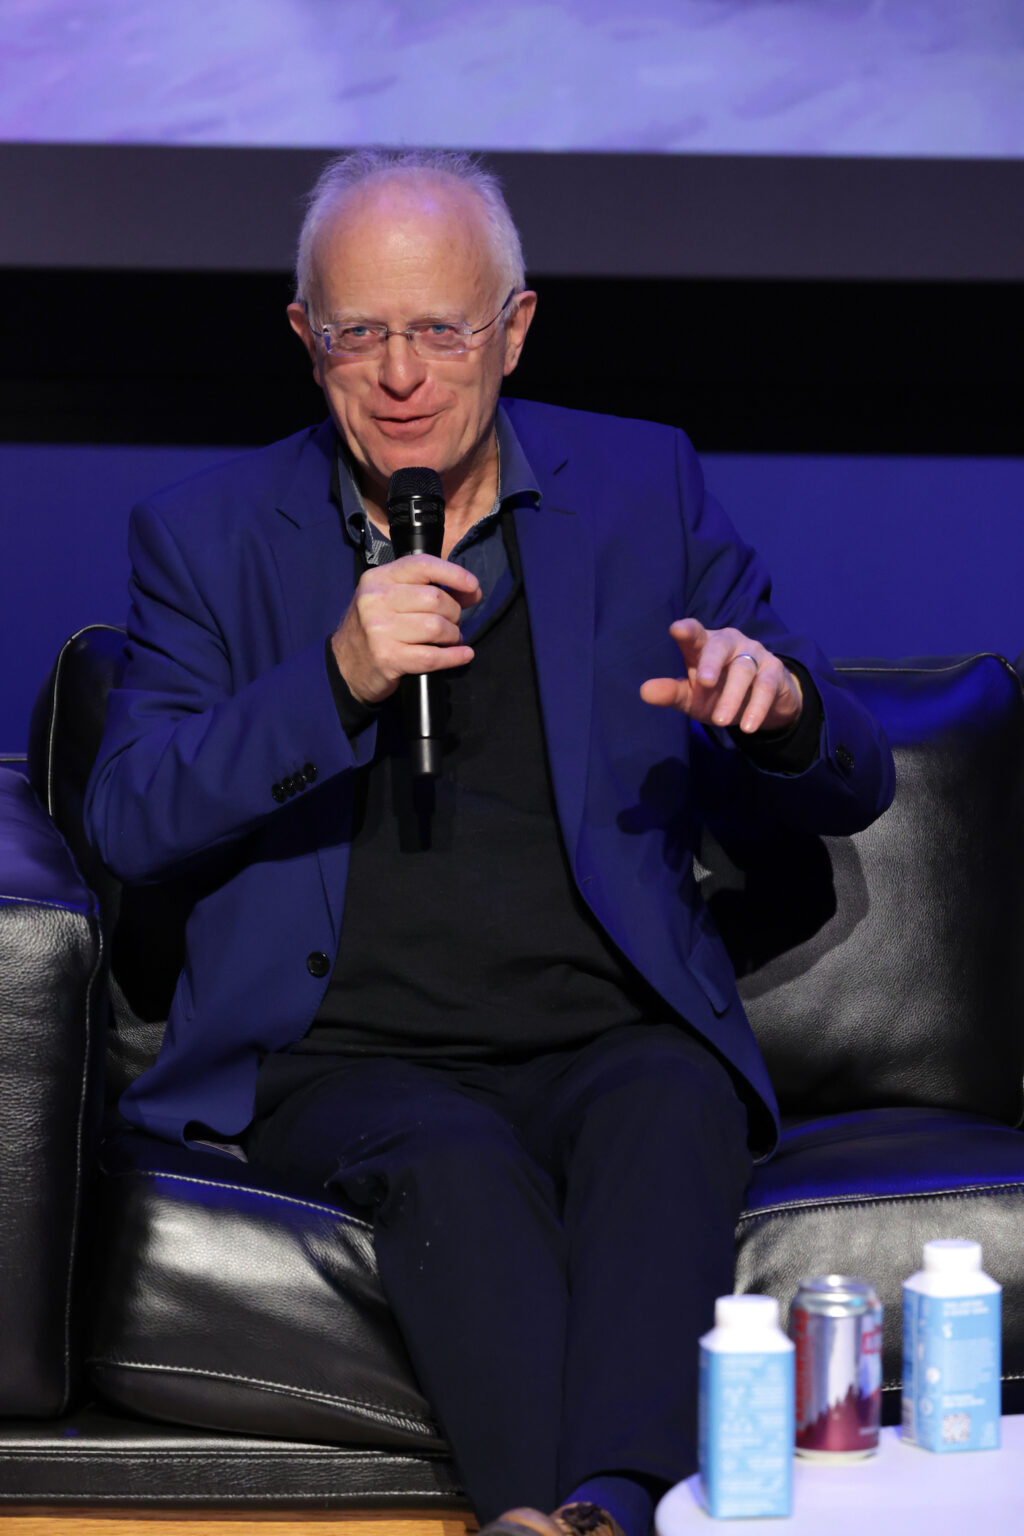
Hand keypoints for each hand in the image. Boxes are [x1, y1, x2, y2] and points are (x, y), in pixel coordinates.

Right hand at [331, 554, 481, 705]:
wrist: (344, 666)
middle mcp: (376, 600)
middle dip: (454, 613)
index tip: (473, 586)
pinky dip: (454, 657)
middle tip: (452, 623)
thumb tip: (471, 591)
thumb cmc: (375, 628)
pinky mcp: (388, 657)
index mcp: (378, 578)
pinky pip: (433, 656)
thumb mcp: (389, 598)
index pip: (422, 565)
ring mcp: (380, 630)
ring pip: (437, 627)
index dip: (454, 574)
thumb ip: (424, 588)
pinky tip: (463, 655)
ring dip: (453, 636)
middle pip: (436, 599)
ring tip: (450, 639)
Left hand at [640, 618, 802, 733]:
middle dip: (712, 662)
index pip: (695, 633)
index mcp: (704, 644)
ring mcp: (754, 654)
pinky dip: (757, 707)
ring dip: (732, 697)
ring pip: (744, 670)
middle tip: (703, 683)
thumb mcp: (692, 696)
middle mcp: (730, 643)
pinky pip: (765, 686)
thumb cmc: (717, 692)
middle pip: (720, 646)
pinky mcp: (773, 671)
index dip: (687, 630)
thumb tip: (644, 692)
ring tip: (720, 721)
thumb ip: (671, 692)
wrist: (760, 703)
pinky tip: (748, 726)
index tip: (677, 630)